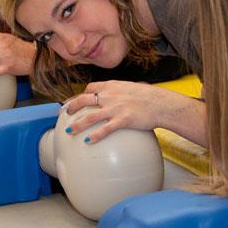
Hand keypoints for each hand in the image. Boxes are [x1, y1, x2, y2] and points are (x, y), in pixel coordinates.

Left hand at [64, 81, 193, 142]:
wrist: (162, 103)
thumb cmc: (151, 97)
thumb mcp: (133, 88)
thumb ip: (122, 92)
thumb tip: (120, 97)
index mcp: (113, 86)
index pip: (91, 88)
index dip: (80, 94)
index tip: (75, 100)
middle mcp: (110, 95)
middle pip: (84, 99)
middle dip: (71, 106)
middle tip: (65, 113)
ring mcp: (116, 108)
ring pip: (90, 116)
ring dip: (77, 124)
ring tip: (69, 131)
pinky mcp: (123, 120)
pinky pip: (105, 129)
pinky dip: (95, 135)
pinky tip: (88, 141)